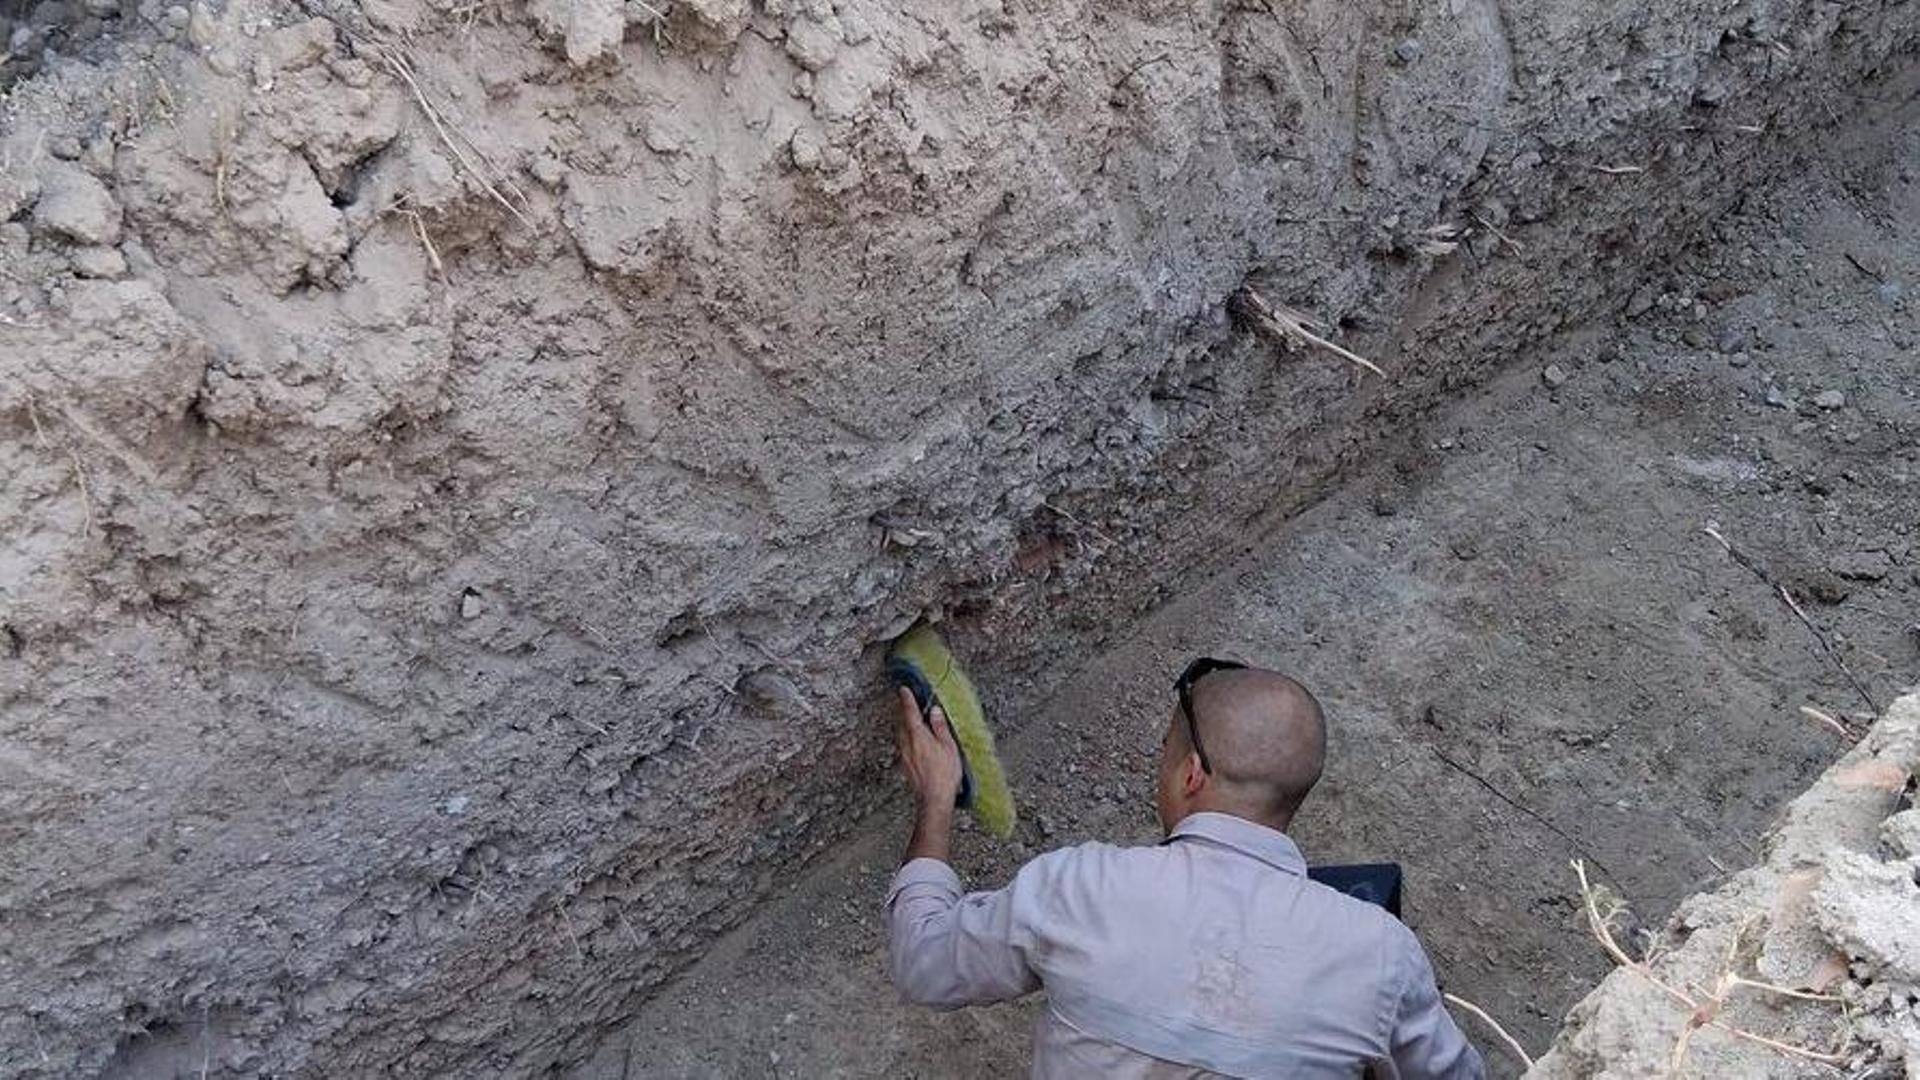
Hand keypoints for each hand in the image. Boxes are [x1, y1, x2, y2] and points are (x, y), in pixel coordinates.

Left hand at [895, 686, 962, 810]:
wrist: (933, 799)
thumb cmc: (944, 775)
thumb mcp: (948, 746)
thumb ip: (940, 727)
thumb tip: (935, 712)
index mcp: (918, 735)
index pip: (910, 712)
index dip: (907, 699)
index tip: (904, 690)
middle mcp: (907, 743)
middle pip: (902, 721)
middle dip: (904, 709)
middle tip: (907, 700)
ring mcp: (904, 755)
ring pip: (901, 732)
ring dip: (904, 723)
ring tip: (912, 718)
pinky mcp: (905, 764)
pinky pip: (903, 744)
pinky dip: (906, 736)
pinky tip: (913, 739)